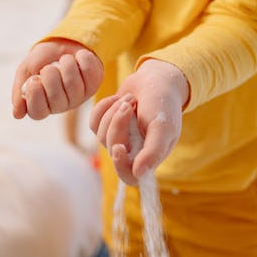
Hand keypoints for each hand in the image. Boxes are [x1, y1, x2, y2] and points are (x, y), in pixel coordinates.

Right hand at [12, 40, 103, 119]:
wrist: (63, 42)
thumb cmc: (43, 59)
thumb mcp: (26, 71)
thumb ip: (19, 91)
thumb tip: (17, 114)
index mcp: (43, 105)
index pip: (38, 112)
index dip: (35, 95)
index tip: (34, 79)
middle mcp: (61, 105)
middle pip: (56, 98)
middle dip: (50, 75)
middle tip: (49, 67)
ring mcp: (79, 96)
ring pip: (73, 84)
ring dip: (66, 64)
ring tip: (64, 60)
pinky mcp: (94, 83)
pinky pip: (88, 71)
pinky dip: (81, 57)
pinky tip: (77, 58)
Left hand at [89, 59, 188, 184]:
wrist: (155, 79)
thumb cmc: (164, 104)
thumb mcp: (163, 127)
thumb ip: (153, 151)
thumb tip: (138, 174)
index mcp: (148, 157)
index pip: (129, 177)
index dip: (120, 165)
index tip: (119, 147)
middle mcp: (131, 151)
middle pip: (112, 149)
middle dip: (118, 124)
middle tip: (131, 105)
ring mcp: (117, 137)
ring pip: (100, 135)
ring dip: (113, 112)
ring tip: (130, 99)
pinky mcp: (105, 124)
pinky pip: (93, 122)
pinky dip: (104, 106)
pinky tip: (118, 98)